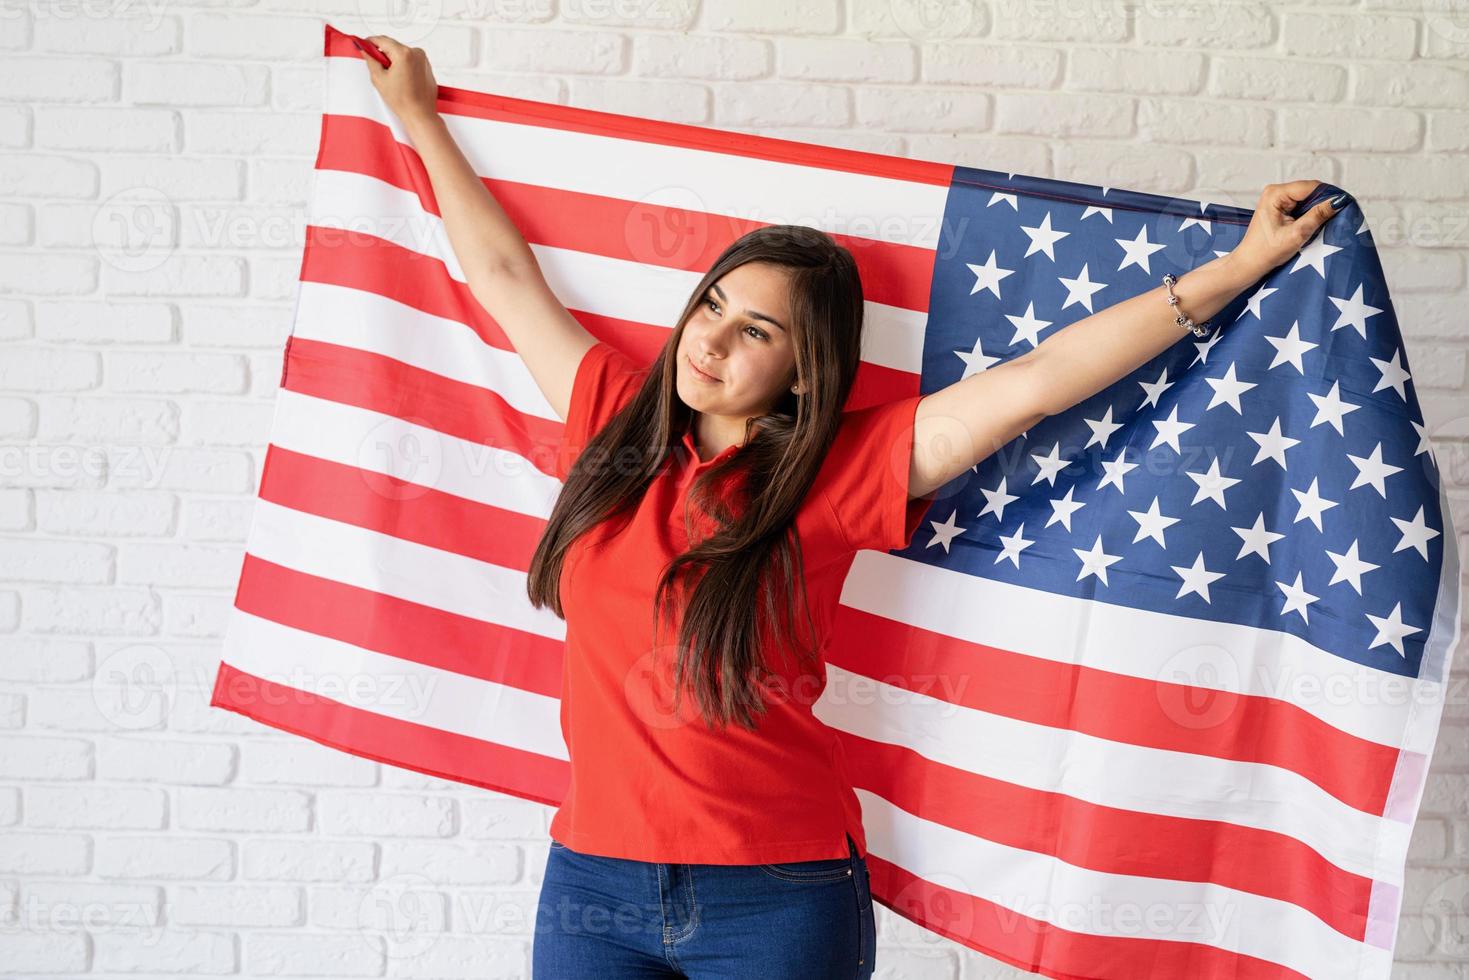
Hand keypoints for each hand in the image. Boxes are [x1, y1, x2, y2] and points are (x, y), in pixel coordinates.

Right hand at [359, 35, 439, 124]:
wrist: (420, 114)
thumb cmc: (403, 101)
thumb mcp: (379, 79)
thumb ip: (371, 60)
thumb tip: (366, 51)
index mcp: (404, 54)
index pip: (382, 40)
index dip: (370, 42)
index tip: (364, 45)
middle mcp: (417, 53)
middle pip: (393, 46)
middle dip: (383, 54)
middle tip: (377, 67)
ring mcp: (424, 59)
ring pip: (401, 53)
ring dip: (394, 60)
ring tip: (392, 78)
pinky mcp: (427, 66)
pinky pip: (411, 60)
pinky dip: (404, 66)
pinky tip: (402, 80)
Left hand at [1228, 179, 1346, 281]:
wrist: (1250, 263)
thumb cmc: (1266, 251)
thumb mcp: (1297, 233)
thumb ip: (1318, 215)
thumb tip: (1338, 201)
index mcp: (1275, 194)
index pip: (1311, 186)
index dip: (1329, 195)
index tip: (1344, 205)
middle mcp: (1275, 192)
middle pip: (1310, 190)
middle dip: (1323, 203)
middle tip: (1336, 216)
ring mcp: (1276, 199)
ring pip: (1307, 198)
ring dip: (1317, 209)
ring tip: (1324, 222)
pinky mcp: (1279, 207)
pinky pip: (1301, 205)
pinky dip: (1309, 213)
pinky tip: (1313, 224)